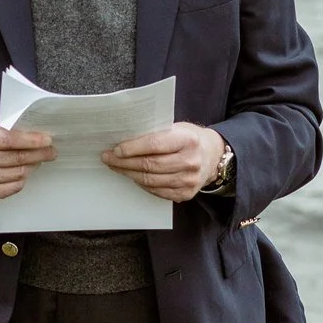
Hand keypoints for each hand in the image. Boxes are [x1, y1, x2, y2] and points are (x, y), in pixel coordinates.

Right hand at [0, 126, 55, 203]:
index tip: (46, 140)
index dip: (30, 140)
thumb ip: (6, 134)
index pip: (8, 139)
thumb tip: (37, 137)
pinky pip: (15, 186)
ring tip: (37, 161)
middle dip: (39, 154)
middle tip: (51, 152)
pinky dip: (22, 179)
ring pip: (19, 172)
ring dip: (32, 166)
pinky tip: (23, 173)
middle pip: (16, 157)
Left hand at [101, 123, 223, 202]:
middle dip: (124, 163)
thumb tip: (124, 139)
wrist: (213, 156)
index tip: (115, 149)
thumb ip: (156, 133)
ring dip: (129, 174)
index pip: (154, 145)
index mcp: (187, 140)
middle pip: (149, 165)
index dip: (132, 148)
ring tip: (117, 168)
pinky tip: (133, 177)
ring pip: (150, 180)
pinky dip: (142, 184)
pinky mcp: (186, 194)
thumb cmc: (189, 138)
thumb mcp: (177, 128)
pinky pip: (157, 191)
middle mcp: (190, 161)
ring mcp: (189, 180)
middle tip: (109, 159)